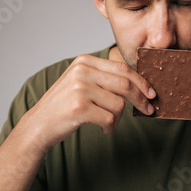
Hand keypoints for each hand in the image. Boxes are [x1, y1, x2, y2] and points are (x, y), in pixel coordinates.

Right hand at [21, 54, 155, 151]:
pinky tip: (102, 129)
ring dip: (118, 118)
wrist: (39, 124)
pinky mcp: (79, 107)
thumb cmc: (65, 105)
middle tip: (149, 110)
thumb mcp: (82, 82)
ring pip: (118, 104)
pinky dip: (110, 128)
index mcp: (85, 61)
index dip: (141, 81)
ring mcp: (79, 88)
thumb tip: (141, 84)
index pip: (122, 68)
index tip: (151, 93)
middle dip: (141, 98)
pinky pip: (109, 119)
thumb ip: (105, 78)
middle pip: (125, 83)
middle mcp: (82, 71)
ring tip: (108, 124)